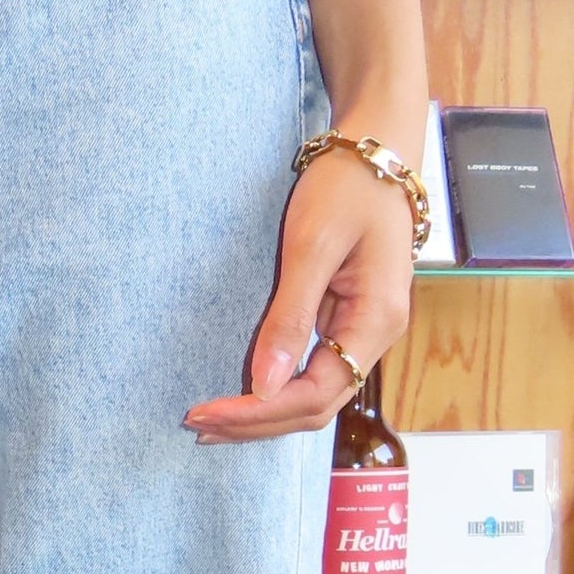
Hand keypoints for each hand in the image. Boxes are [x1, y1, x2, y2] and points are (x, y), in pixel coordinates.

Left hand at [184, 143, 416, 442]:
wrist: (377, 149)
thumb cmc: (347, 186)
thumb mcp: (312, 246)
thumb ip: (289, 317)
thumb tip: (266, 384)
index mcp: (376, 320)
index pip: (314, 394)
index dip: (259, 412)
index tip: (206, 412)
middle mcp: (376, 337)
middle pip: (313, 407)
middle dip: (255, 422)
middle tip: (196, 424)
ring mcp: (362, 333)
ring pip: (312, 398)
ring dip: (262, 416)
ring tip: (209, 423)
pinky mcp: (345, 324)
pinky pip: (310, 376)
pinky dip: (273, 394)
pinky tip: (240, 399)